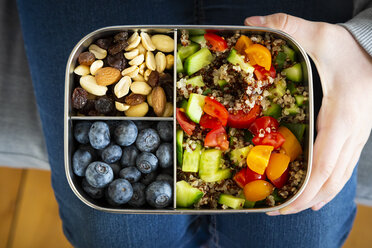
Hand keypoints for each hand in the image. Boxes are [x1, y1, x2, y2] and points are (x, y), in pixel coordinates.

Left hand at [245, 13, 371, 214]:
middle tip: (277, 211)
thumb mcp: (320, 35)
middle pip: (331, 181)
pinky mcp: (356, 135)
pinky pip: (344, 167)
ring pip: (340, 178)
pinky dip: (329, 182)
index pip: (324, 167)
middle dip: (304, 201)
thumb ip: (288, 26)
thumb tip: (251, 22)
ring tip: (293, 206)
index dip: (304, 191)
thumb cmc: (352, 47)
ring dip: (317, 196)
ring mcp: (357, 137)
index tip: (283, 206)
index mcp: (342, 119)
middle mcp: (352, 135)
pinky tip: (316, 188)